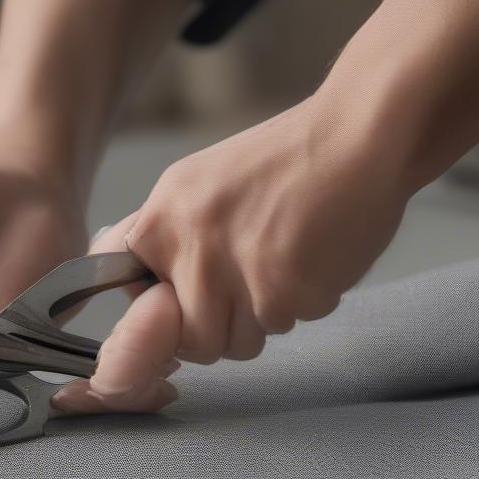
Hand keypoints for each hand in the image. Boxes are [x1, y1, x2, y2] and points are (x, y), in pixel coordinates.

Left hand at [54, 95, 410, 413]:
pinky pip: (286, 327)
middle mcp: (188, 249)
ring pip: (239, 344)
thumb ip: (159, 237)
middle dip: (222, 328)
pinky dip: (304, 304)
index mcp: (158, 222)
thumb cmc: (280, 162)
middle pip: (192, 342)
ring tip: (283, 260)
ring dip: (264, 319)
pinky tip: (311, 258)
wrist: (357, 134)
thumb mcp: (193, 185)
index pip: (129, 303)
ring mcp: (235, 273)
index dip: (151, 326)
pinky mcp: (284, 291)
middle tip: (251, 283)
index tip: (168, 323)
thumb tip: (120, 281)